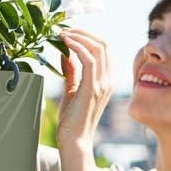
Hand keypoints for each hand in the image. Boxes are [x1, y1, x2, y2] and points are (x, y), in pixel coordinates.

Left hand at [57, 28, 111, 150]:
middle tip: (64, 29)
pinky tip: (65, 43)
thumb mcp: (71, 90)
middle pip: (103, 44)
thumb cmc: (72, 120)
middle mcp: (108, 80)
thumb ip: (71, 72)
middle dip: (83, 33)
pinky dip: (77, 47)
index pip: (103, 49)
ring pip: (98, 48)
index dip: (87, 36)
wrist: (74, 141)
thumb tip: (65, 53)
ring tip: (62, 34)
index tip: (69, 33)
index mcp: (105, 80)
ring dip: (79, 37)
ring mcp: (103, 84)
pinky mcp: (93, 88)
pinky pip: (89, 60)